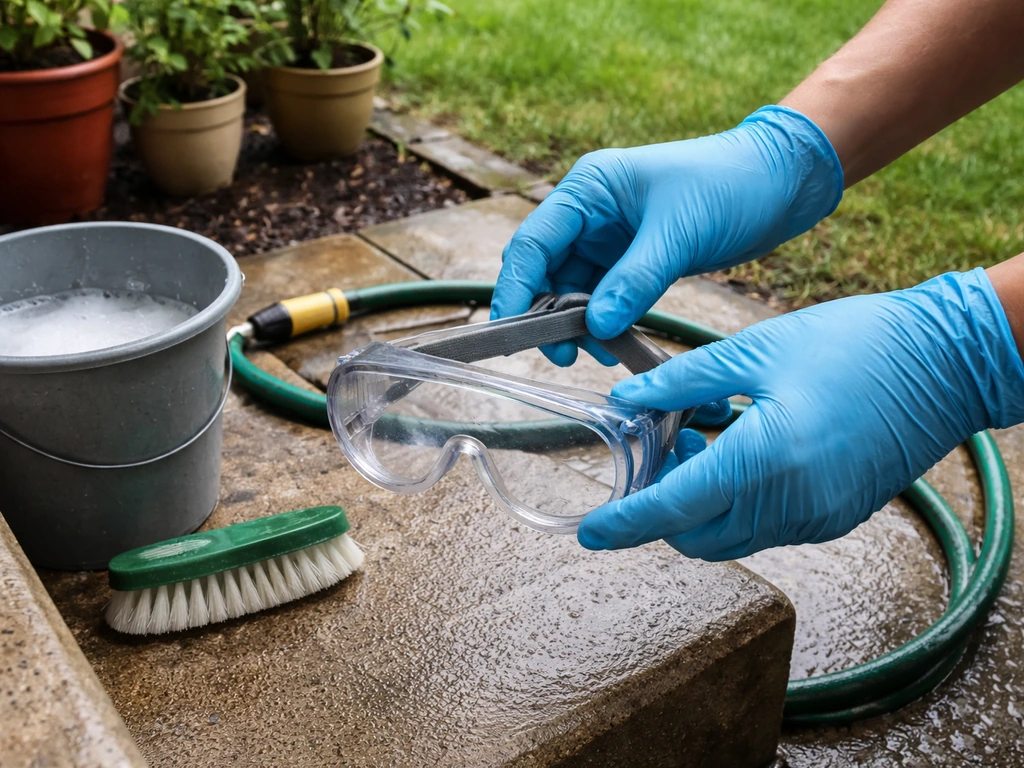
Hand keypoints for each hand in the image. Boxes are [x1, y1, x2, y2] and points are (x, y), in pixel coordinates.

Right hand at [491, 105, 842, 366]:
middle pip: (545, 271)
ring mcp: (609, 237)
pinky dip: (603, 322)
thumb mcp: (678, 234)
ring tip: (596, 355)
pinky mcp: (631, 259)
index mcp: (589, 188)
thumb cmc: (730, 185)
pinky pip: (603, 297)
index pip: (533, 243)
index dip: (516, 290)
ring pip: (572, 289)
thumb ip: (634, 282)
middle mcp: (590, 212)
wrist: (781, 181)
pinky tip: (614, 344)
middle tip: (562, 356)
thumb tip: (596, 328)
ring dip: (577, 324)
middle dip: (547, 315)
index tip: (512, 333)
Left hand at [577, 269, 1023, 559]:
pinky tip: (739, 453)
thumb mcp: (756, 350)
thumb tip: (630, 399)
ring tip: (698, 443)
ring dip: (699, 507)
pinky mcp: (836, 517)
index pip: (674, 509)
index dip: (625, 524)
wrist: (947, 361)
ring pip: (731, 536)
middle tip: (659, 453)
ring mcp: (819, 517)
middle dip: (661, 511)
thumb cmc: (857, 344)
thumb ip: (683, 381)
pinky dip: (738, 504)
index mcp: (766, 458)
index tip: (591, 532)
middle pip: (697, 537)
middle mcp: (792, 502)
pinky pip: (767, 527)